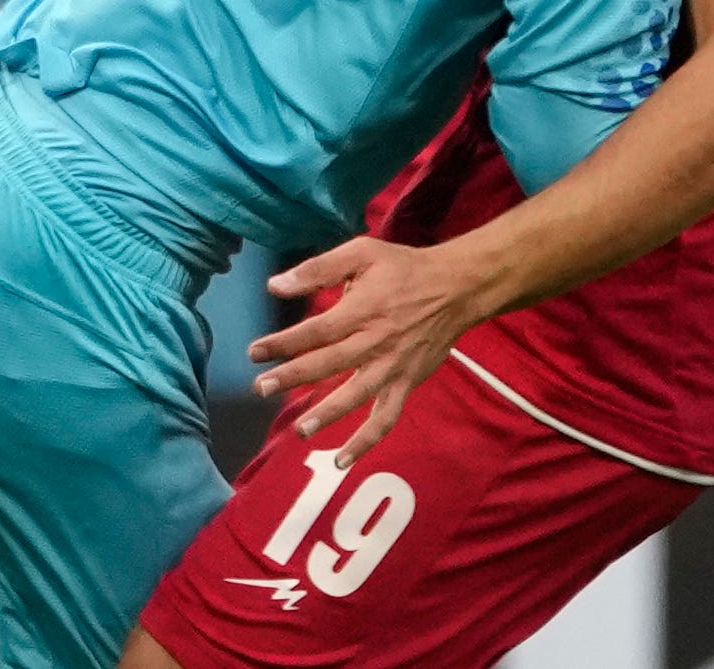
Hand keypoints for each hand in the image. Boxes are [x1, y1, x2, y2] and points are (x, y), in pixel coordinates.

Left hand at [247, 236, 495, 466]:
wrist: (459, 287)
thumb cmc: (405, 269)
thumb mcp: (364, 253)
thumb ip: (319, 269)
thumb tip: (275, 286)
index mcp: (365, 308)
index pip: (318, 330)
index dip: (284, 343)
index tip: (254, 353)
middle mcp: (378, 340)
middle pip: (331, 362)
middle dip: (293, 377)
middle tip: (260, 388)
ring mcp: (394, 365)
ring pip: (358, 394)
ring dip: (328, 413)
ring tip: (299, 430)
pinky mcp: (407, 382)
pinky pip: (386, 416)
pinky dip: (366, 440)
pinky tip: (342, 460)